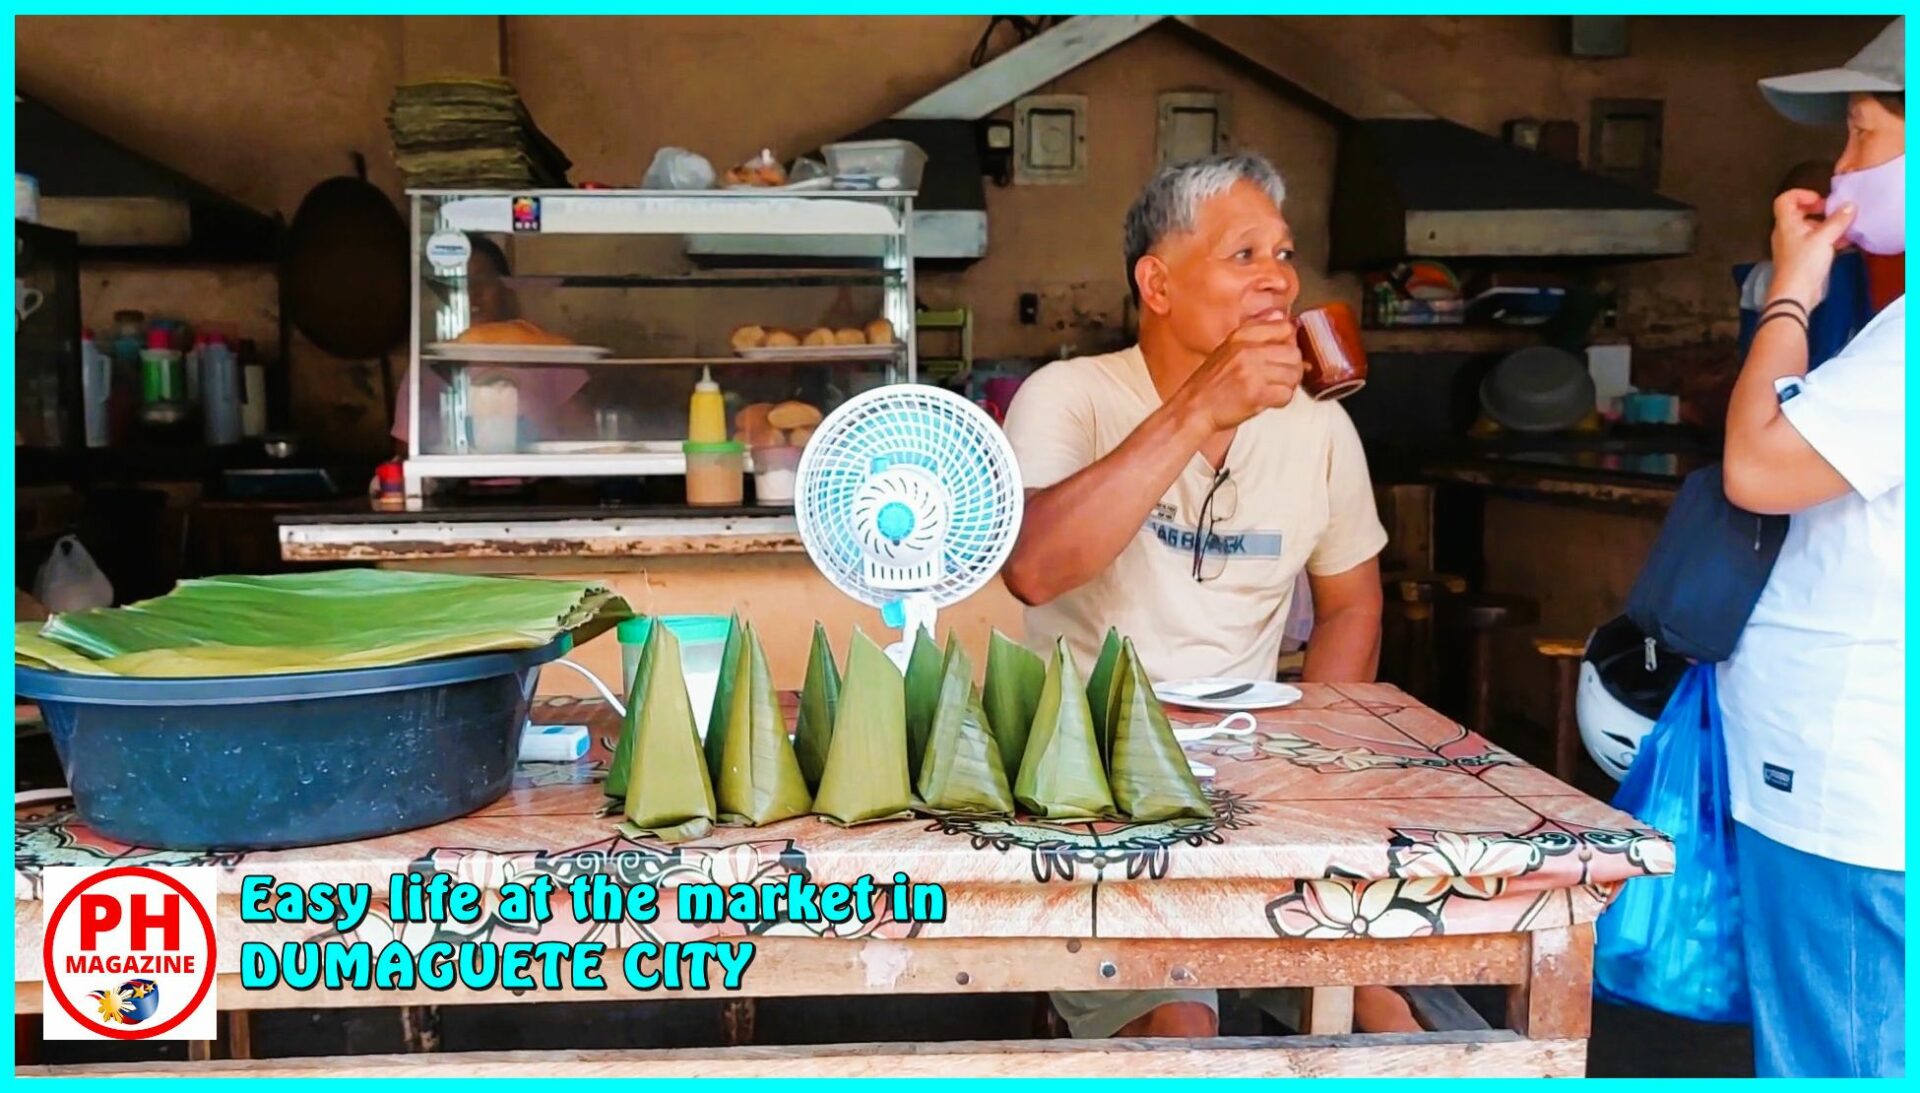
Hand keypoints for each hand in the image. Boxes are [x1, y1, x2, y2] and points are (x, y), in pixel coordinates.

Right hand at [1174, 316, 1305, 432]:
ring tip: (1273, 389)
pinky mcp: (1256, 394)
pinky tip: (1268, 400)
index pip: (1284, 327)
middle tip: (1279, 377)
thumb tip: (1281, 316)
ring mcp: (1252, 371)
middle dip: (1291, 367)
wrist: (1193, 409)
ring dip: (1287, 385)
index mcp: (1241, 335)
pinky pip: (1286, 394)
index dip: (1288, 342)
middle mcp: (1247, 350)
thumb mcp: (1229, 348)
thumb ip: (1256, 333)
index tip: (1282, 354)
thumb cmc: (1210, 383)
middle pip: (1293, 352)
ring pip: (1293, 373)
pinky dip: (1281, 400)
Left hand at [1768, 189, 1854, 307]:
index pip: (1785, 200)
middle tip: (1835, 211)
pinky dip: (1830, 239)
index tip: (1820, 200)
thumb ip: (1837, 221)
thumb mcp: (1823, 238)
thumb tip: (1850, 205)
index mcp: (1786, 224)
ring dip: (1828, 225)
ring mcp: (1795, 246)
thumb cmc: (1804, 263)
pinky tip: (1846, 242)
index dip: (1801, 194)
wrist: (1795, 294)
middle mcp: (1787, 233)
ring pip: (1811, 229)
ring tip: (1847, 226)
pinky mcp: (1804, 259)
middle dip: (1819, 209)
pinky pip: (1817, 243)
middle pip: (1799, 213)